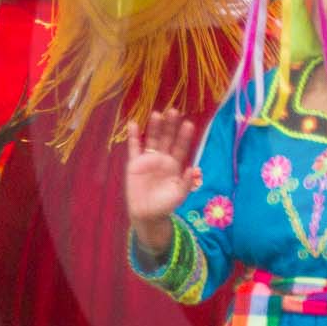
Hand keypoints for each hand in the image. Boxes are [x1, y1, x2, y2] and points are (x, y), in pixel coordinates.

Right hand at [125, 109, 200, 246]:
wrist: (147, 214)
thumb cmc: (165, 204)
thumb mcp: (179, 195)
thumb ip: (186, 182)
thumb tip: (193, 168)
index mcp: (175, 164)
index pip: (181, 147)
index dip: (184, 136)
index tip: (189, 124)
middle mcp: (163, 158)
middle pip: (167, 138)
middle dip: (170, 126)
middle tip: (174, 111)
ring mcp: (148, 159)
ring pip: (152, 139)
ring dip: (154, 127)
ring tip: (157, 114)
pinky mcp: (134, 163)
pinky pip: (134, 148)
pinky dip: (133, 137)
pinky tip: (133, 124)